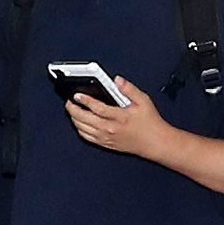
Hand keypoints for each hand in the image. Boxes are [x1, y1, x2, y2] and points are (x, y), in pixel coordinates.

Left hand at [61, 74, 180, 164]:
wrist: (154, 142)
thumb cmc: (150, 123)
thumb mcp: (144, 101)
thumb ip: (129, 89)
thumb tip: (117, 80)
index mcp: (119, 117)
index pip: (97, 108)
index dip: (84, 100)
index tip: (77, 94)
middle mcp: (110, 129)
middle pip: (85, 119)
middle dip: (73, 109)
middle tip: (69, 101)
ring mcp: (106, 138)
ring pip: (83, 129)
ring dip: (74, 119)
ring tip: (72, 110)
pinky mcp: (106, 144)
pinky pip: (87, 137)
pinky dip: (80, 129)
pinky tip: (79, 123)